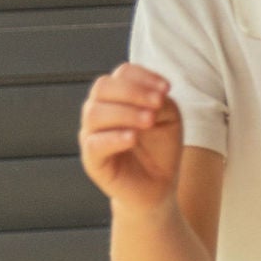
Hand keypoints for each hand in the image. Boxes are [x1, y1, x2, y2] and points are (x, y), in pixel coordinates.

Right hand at [79, 63, 183, 213]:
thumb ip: (160, 102)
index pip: (122, 73)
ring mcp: (92, 134)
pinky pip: (94, 143)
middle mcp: (100, 110)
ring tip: (149, 121)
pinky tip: (133, 138)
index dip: (144, 76)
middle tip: (158, 103)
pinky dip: (114, 137)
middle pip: (103, 86)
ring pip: (95, 112)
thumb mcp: (169, 119)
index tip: (167, 89)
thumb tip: (151, 97)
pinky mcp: (91, 159)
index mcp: (118, 96)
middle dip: (133, 91)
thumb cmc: (161, 150)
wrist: (158, 187)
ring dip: (125, 113)